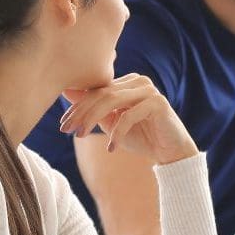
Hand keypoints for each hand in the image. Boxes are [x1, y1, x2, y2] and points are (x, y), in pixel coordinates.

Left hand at [59, 73, 198, 163]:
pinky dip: (116, 133)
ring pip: (111, 101)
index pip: (97, 90)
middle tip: (67, 130)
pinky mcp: (158, 103)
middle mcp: (138, 81)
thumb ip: (94, 110)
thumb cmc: (142, 137)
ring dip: (92, 119)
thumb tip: (67, 93)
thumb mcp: (112, 124)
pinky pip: (128, 116)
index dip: (77, 107)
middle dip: (81, 113)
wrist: (171, 152)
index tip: (63, 125)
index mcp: (127, 83)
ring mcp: (149, 90)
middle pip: (101, 94)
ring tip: (81, 136)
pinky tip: (111, 148)